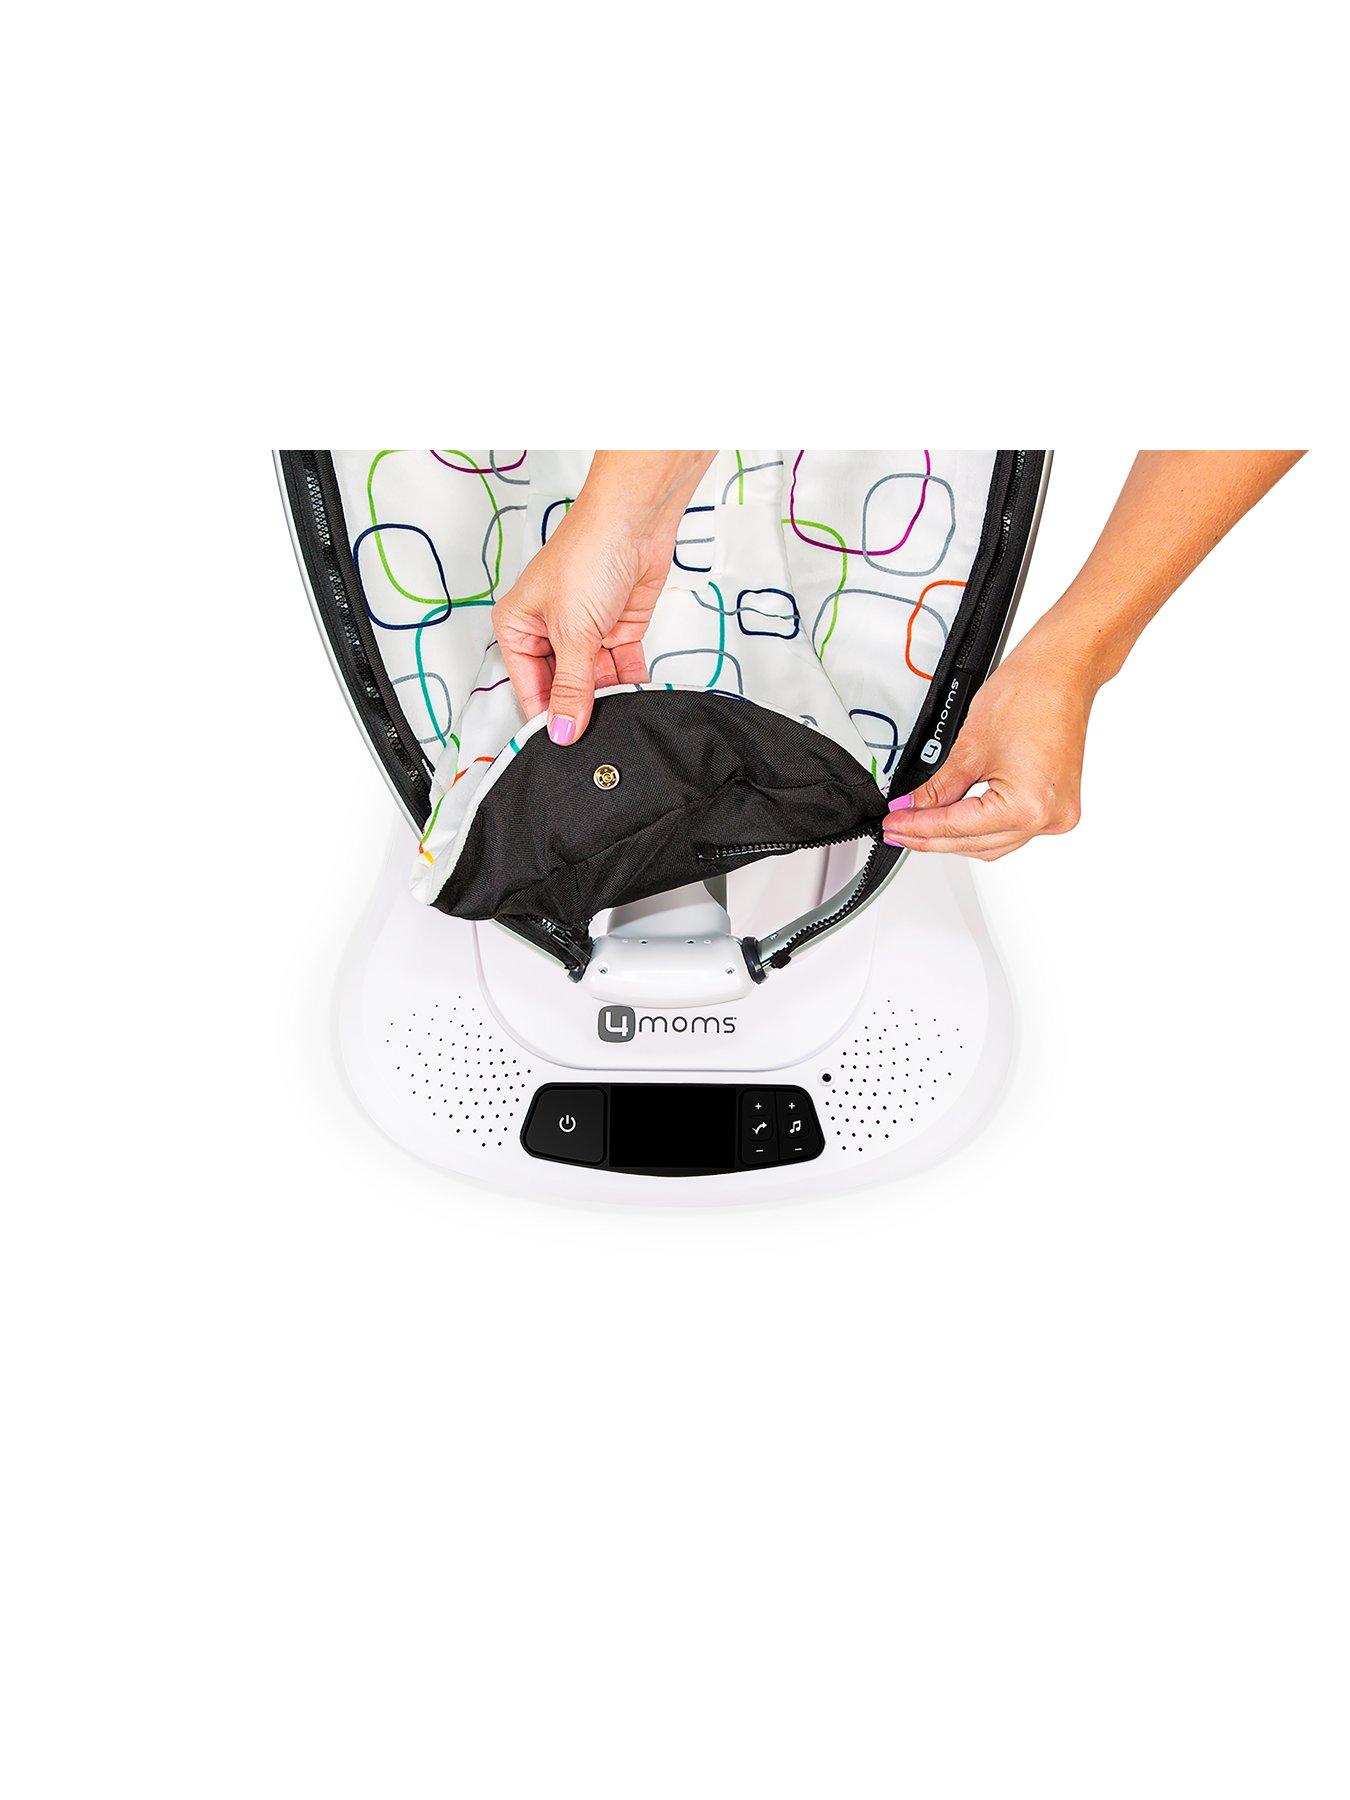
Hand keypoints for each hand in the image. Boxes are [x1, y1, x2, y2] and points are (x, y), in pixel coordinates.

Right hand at [494, 450, 713, 743]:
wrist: (635, 520)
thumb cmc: (586, 554)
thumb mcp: (572, 632)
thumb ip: (570, 687)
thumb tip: (562, 730)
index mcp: (518, 627)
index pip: (528, 687)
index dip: (546, 717)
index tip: (563, 746)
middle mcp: (548, 631)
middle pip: (561, 687)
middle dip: (578, 709)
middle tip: (593, 739)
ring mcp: (584, 631)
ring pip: (593, 681)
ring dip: (607, 699)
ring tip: (617, 722)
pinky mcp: (617, 630)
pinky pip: (620, 668)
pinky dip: (629, 684)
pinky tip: (635, 702)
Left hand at [883, 641, 1088, 858]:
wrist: (1061, 673)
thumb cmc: (1029, 695)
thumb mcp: (968, 748)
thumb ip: (938, 787)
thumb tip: (914, 807)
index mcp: (1027, 806)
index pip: (957, 827)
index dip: (918, 827)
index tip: (894, 824)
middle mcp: (1048, 818)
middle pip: (974, 844)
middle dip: (932, 837)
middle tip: (898, 829)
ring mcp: (1057, 816)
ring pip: (992, 844)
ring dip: (956, 837)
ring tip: (919, 826)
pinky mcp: (1058, 807)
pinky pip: (1011, 831)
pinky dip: (982, 828)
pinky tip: (956, 821)